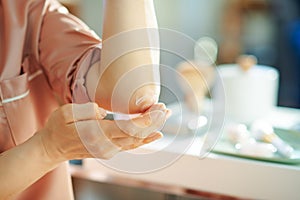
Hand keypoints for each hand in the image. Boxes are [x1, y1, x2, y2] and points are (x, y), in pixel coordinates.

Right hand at [39, 102, 168, 162]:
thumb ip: (86, 111)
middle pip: (136, 134)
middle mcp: (107, 144)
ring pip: (136, 140)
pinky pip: (131, 145)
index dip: (145, 120)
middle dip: (154, 122)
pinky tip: (156, 134)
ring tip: (165, 116)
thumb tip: (103, 111)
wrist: (52, 147)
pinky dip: (145, 139)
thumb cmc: (58, 127)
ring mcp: (109, 149)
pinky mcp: (110, 149)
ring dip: (152, 129)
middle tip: (166, 109)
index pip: (128, 128)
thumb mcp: (66, 112)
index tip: (158, 109)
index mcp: (97, 133)